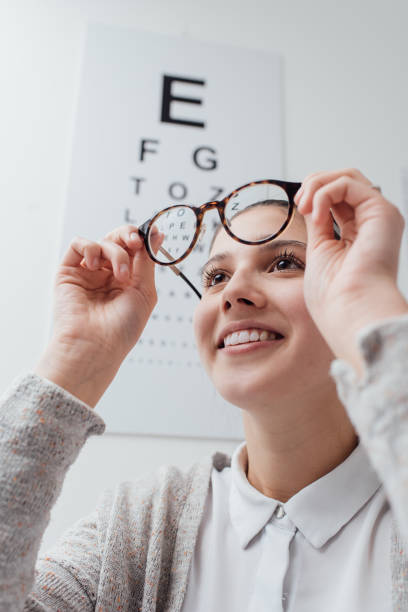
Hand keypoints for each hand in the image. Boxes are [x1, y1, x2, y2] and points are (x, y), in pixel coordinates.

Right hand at [34, 225, 161, 405]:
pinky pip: (78, 244)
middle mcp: (107, 274)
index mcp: (127, 280)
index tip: (151, 235)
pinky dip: (90, 248)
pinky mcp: (68, 272)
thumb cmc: (122, 328)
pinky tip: (96, 266)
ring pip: (102, 242)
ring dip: (115, 252)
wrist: (95, 346)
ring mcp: (88, 272)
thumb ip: (146, 261)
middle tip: (135, 243)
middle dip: (128, 236)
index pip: (134, 250)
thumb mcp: (144, 291)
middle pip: (117, 240)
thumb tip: (155, 233)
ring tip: (120, 274)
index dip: (142, 239)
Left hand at [295, 168, 407, 375]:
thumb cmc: (334, 295)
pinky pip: (349, 183)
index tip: (297, 207)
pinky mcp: (382, 213)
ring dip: (317, 185)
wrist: (350, 311)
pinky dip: (325, 194)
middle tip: (298, 203)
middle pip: (344, 180)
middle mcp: (372, 222)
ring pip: (347, 176)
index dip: (314, 194)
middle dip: (315, 184)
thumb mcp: (319, 249)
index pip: (337, 198)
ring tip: (304, 205)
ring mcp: (379, 216)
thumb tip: (308, 201)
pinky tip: (316, 215)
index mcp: (358, 233)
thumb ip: (318, 223)